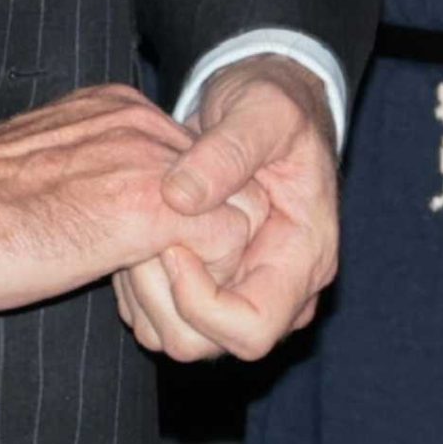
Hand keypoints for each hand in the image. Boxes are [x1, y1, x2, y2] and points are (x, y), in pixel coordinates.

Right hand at [0, 87, 253, 311]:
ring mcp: (149, 163)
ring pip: (239, 218)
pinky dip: (204, 289)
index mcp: (120, 112)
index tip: (160, 264)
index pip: (204, 166)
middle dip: (219, 247)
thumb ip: (95, 173)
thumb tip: (117, 214)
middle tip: (176, 295)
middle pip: (234, 188)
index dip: (196, 220)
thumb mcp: (49, 170)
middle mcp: (144, 125)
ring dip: (213, 272)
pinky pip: (222, 248)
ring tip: (164, 311)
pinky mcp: (144, 209)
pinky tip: (153, 312)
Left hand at [114, 55, 338, 364]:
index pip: (252, 330)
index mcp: (304, 257)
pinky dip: (140, 289)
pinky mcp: (213, 284)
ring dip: (145, 295)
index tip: (172, 244)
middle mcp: (279, 288)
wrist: (265, 99)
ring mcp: (244, 290)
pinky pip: (162, 317)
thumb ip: (228, 151)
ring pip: (178, 338)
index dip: (200, 302)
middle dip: (162, 298)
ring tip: (138, 232)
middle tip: (143, 238)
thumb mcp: (262, 111)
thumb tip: (179, 198)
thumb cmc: (274, 104)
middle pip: (208, 344)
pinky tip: (138, 236)